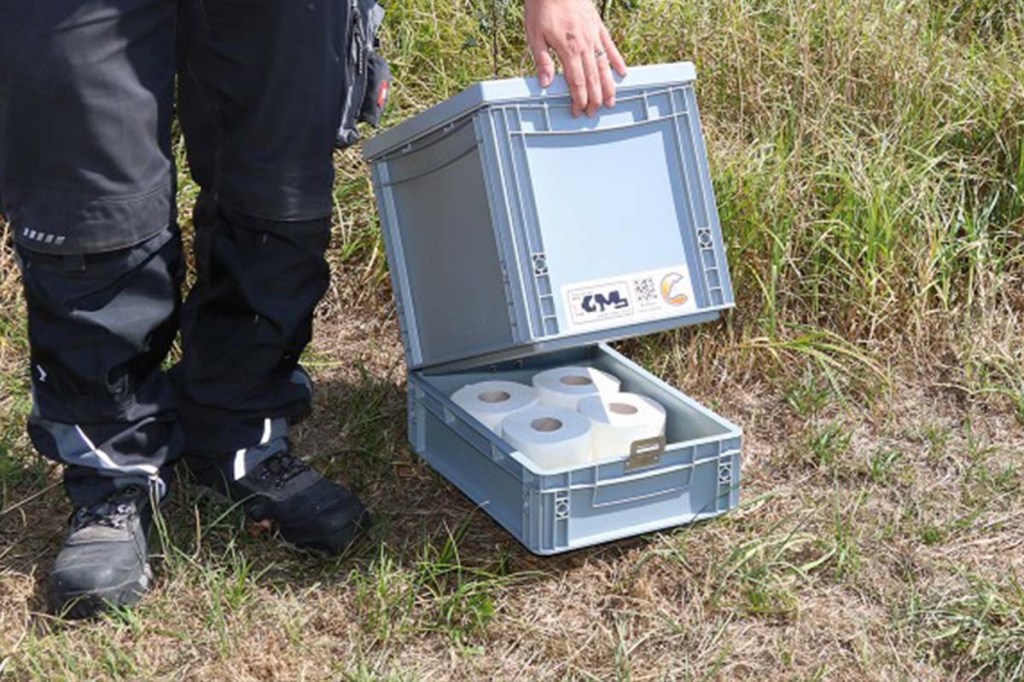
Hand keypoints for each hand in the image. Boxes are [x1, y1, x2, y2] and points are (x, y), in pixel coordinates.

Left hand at [524, 0, 627, 117]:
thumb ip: (542, 61)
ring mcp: (594, 36)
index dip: (579, 100)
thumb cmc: (542, 7)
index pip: (576, 82)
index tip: (578, 112)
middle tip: (594, 113)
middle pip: (593, 79)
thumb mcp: (534, 35)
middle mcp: (584, 45)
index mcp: (568, 50)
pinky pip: (610, 47)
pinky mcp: (598, 27)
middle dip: (594, 99)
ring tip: (611, 102)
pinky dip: (617, 62)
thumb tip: (545, 84)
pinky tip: (623, 73)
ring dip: (609, 86)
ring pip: (604, 67)